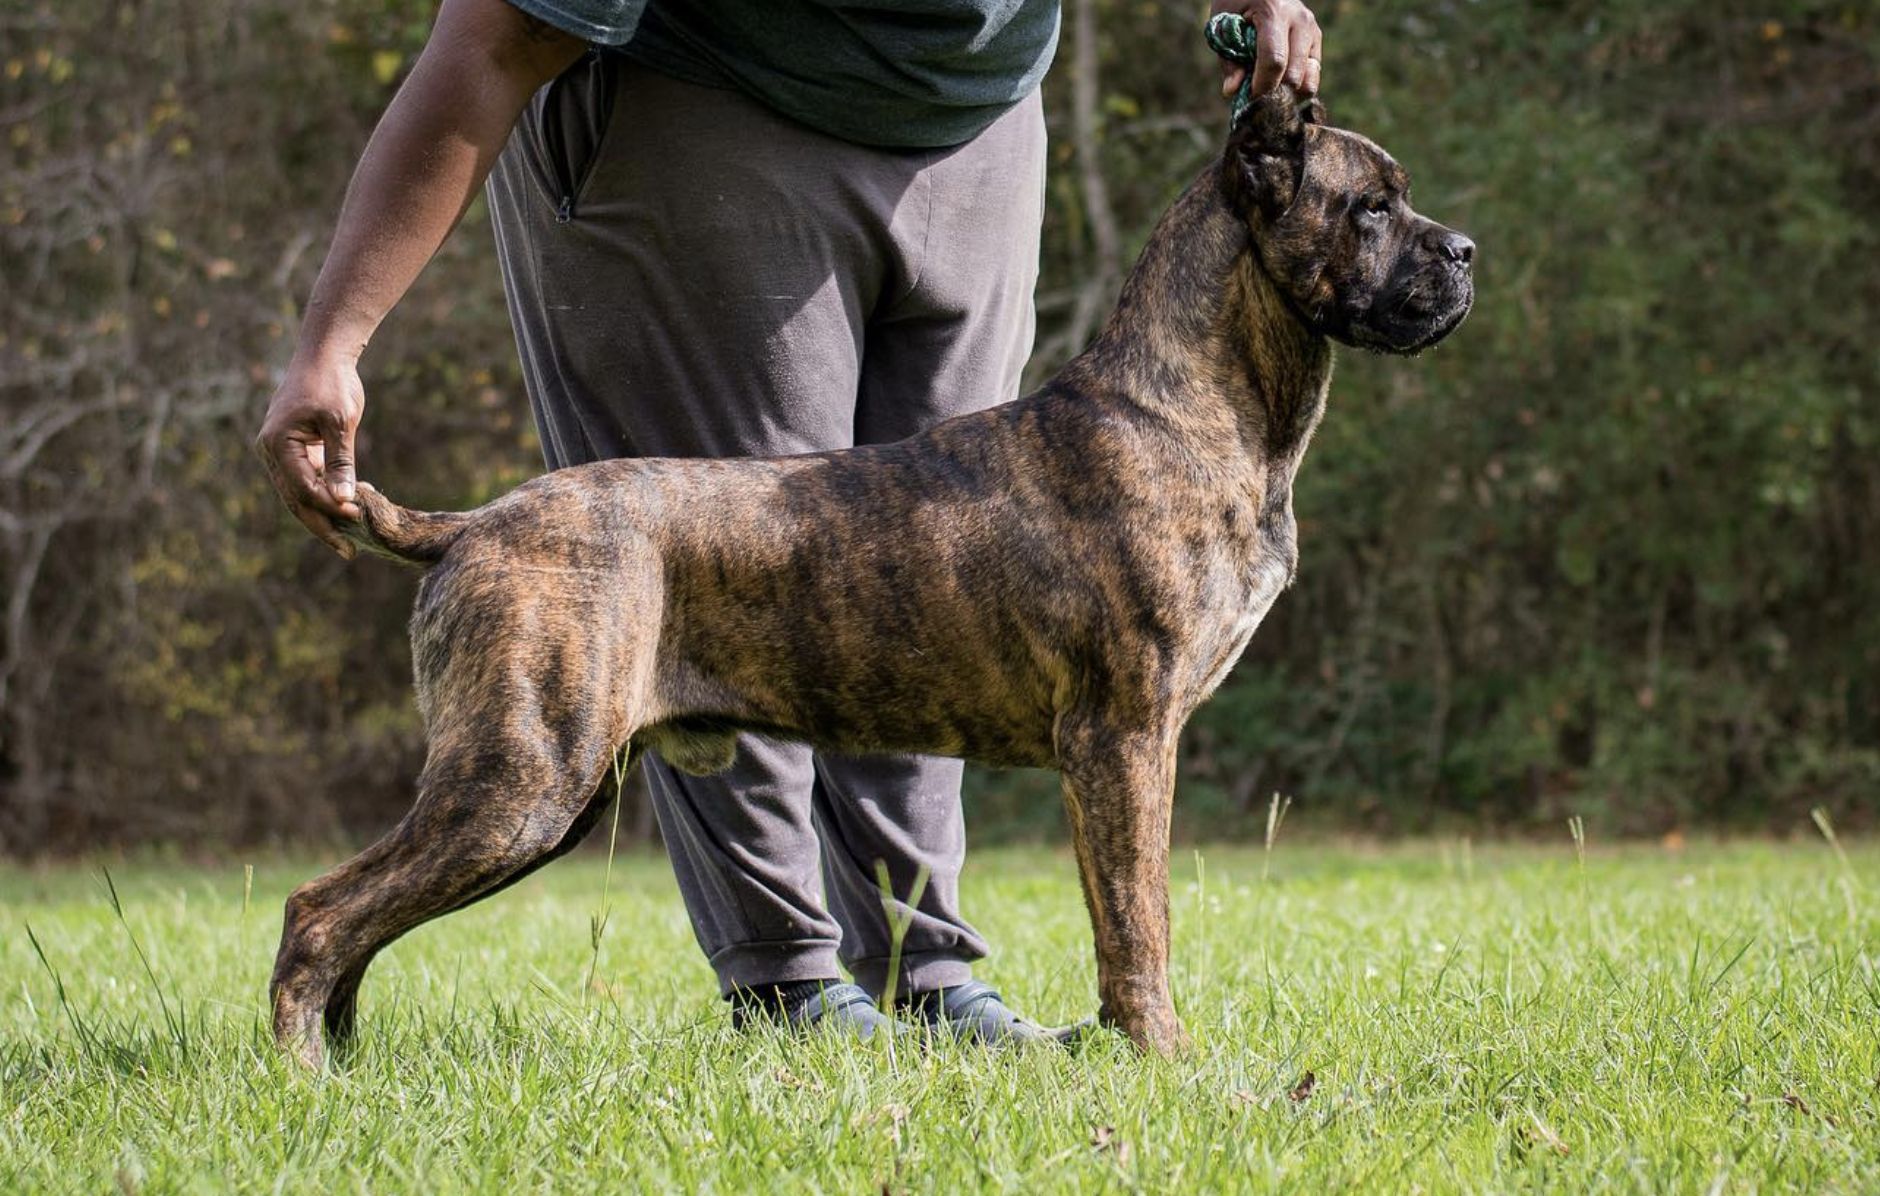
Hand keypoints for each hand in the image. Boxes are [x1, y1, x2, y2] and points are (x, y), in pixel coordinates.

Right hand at [255, 350, 364, 558]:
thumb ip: (341, 462)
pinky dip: (326, 496)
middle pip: (296, 500)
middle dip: (323, 526)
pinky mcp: (294, 451)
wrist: (323, 355)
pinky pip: (307, 481)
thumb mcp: (340, 422)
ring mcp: (280, 453)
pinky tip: (350, 506)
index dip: (330, 507)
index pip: (303, 489)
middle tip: (349, 552)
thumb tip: (344, 500)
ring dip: (325, 515)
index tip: (358, 515)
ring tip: (351, 538)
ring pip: (300, 495)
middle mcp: (272, 452)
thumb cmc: (332, 383)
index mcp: (277, 445)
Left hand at [1210, 0, 1321, 98]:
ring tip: (1267, 88)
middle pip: (1293, 75)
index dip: (1262, 86)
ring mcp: (1312, 29)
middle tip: (1255, 96)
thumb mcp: (1222, 25)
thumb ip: (1228, 60)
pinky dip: (1296, 86)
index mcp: (1274, 11)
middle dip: (1273, 93)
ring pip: (1308, 80)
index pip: (1274, 60)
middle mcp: (1299, 19)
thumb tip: (1232, 92)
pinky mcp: (1317, 39)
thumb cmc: (1235, 3)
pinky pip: (1313, 75)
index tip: (1248, 99)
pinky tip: (1279, 82)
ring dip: (1286, 93)